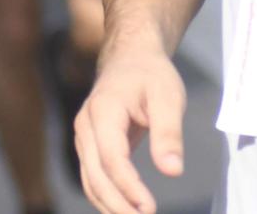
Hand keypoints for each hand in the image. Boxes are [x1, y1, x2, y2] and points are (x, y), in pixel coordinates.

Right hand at [74, 46, 186, 213]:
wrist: (130, 58)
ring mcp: (83, 137)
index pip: (112, 159)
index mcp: (104, 110)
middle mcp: (85, 126)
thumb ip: (169, 134)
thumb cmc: (151, 75)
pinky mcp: (88, 145)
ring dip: (110, 205)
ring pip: (90, 180)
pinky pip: (92, 176)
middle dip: (118, 204)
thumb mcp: (168, 97)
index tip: (149, 209)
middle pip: (96, 175)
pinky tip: (125, 209)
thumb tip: (172, 171)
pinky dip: (106, 196)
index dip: (129, 187)